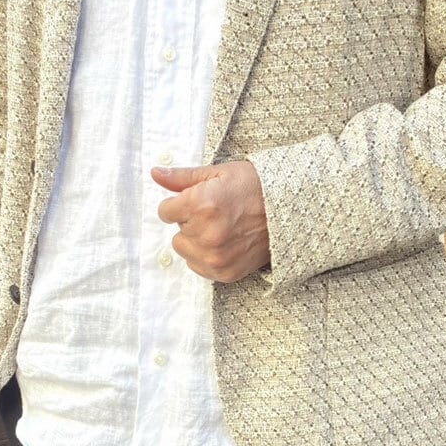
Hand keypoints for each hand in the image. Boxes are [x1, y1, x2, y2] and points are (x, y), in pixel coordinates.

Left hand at [152, 161, 270, 283]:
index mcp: (201, 205)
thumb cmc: (255, 186)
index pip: (165, 211)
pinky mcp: (225, 272)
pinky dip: (207, 256)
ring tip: (222, 228)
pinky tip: (226, 242)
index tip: (199, 199)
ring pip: (185, 250)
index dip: (181, 203)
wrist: (290, 209)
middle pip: (176, 231)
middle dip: (191, 221)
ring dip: (196, 240)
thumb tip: (155, 174)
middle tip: (217, 212)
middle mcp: (206, 234)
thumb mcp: (219, 173)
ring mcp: (216, 257)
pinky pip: (198, 267)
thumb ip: (182, 177)